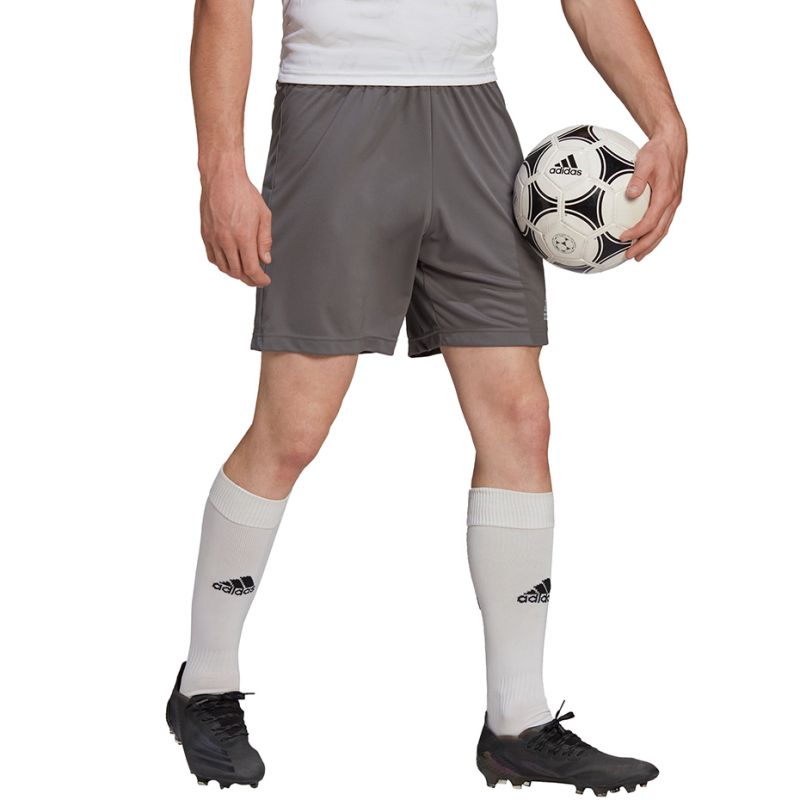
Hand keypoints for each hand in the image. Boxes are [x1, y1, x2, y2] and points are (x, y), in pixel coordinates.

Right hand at [199, 170, 271, 286]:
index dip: (259, 279)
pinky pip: (212, 258)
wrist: (221, 178)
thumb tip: (266, 259)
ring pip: (224, 267)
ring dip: (235, 273)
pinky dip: (222, 264)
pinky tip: (229, 262)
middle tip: (257, 279)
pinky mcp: (205, 235)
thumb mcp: (264, 215)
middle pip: (237, 272)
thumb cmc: (243, 193)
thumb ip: (265, 240)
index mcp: (243, 237)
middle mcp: (226, 241)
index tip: (265, 281)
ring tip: (244, 272)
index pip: (251, 269)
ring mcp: (214, 239)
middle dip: (249, 279)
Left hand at [621, 125, 686, 260]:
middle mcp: (672, 202)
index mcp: (666, 195)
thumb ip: (638, 178)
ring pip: (663, 229)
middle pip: (659, 231)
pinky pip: (663, 222)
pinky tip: (643, 238)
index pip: (651, 221)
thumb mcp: (645, 161)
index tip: (622, 238)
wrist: (672, 142)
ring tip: (638, 255)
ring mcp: (673, 202)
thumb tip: (630, 193)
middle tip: (630, 257)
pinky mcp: (671, 200)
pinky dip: (654, 234)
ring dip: (650, 244)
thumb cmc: (657, 151)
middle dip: (645, 246)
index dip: (637, 232)